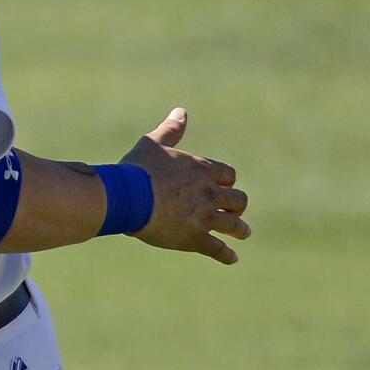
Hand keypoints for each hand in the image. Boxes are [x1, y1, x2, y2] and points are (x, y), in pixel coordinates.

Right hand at [123, 107, 250, 264]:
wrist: (127, 196)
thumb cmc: (138, 168)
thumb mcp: (153, 143)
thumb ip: (171, 129)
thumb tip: (181, 111)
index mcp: (201, 169)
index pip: (229, 175)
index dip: (226, 180)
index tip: (222, 185)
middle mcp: (209, 193)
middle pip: (238, 200)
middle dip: (236, 206)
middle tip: (233, 211)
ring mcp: (204, 217)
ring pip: (234, 225)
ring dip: (240, 230)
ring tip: (242, 233)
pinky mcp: (195, 238)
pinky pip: (218, 249)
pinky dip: (226, 255)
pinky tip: (231, 258)